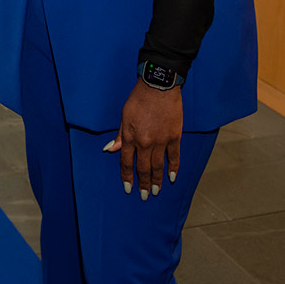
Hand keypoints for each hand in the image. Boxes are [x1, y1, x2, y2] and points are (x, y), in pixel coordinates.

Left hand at [104, 79, 182, 199]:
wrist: (158, 87)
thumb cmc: (138, 99)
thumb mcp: (124, 116)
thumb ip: (119, 136)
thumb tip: (110, 150)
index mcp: (130, 137)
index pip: (127, 163)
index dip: (127, 177)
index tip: (128, 189)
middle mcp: (145, 143)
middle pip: (143, 169)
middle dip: (143, 184)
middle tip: (145, 196)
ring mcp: (161, 141)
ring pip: (159, 166)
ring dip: (157, 181)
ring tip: (156, 192)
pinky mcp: (174, 137)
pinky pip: (174, 157)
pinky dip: (173, 168)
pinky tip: (172, 178)